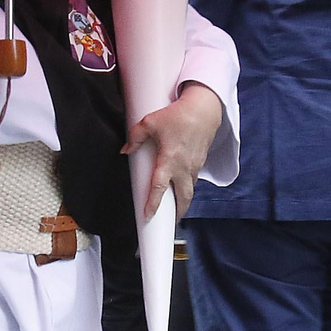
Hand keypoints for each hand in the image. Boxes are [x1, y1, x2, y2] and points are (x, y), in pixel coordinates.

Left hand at [123, 82, 223, 220]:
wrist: (204, 108)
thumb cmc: (178, 115)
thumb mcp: (150, 122)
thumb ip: (135, 137)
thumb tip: (125, 150)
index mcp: (169, 160)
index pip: (159, 187)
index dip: (153, 203)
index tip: (147, 216)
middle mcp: (184, 167)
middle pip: (182, 198)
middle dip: (177, 212)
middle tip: (170, 222)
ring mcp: (195, 165)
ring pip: (190, 190)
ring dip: (184, 201)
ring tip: (177, 209)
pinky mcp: (201, 161)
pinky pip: (194, 180)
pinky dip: (189, 187)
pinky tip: (183, 187)